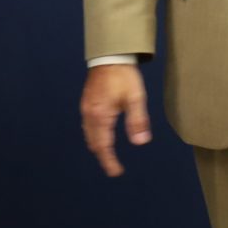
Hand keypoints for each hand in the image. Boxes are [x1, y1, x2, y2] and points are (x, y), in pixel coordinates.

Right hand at [80, 62, 151, 176]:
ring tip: (109, 155)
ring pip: (89, 135)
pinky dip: (94, 136)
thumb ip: (137, 121)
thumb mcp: (135, 98)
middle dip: (103, 156)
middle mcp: (90, 114)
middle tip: (114, 167)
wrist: (110, 55)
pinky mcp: (87, 102)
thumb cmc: (123, 75)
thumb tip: (140, 142)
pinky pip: (87, 126)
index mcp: (101, 116)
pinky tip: (102, 135)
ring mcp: (86, 108)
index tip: (117, 172)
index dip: (110, 161)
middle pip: (94, 143)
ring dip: (98, 147)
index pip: (103, 146)